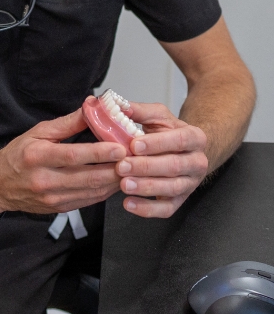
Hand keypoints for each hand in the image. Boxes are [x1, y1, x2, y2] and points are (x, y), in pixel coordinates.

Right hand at [0, 109, 125, 213]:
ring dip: (114, 181)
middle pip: (88, 177)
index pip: (73, 155)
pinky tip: (115, 180)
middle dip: (115, 169)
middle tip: (135, 159)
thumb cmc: (18, 155)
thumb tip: (91, 108)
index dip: (99, 153)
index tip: (120, 147)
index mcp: (38, 156)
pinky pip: (89, 200)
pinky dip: (105, 191)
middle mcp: (45, 179)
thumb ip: (67, 123)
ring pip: (93, 191)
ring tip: (131, 169)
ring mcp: (53, 197)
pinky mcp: (60, 208)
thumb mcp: (37, 132)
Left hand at [116, 102, 207, 217]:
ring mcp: (190, 183)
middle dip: (146, 167)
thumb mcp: (157, 116)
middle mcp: (197, 162)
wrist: (184, 151)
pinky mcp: (180, 200)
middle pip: (174, 166)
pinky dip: (148, 209)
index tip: (134, 144)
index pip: (180, 140)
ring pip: (171, 188)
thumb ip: (138, 110)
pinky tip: (128, 204)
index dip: (157, 143)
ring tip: (124, 185)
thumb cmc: (167, 132)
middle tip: (122, 166)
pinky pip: (167, 209)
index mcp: (195, 137)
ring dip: (146, 188)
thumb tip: (116, 104)